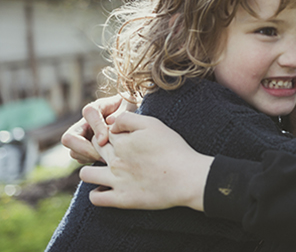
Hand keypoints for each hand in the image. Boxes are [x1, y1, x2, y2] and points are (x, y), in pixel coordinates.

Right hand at [61, 95, 128, 163]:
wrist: (133, 119)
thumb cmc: (132, 110)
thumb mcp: (130, 107)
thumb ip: (122, 112)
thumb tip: (110, 121)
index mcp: (96, 108)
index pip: (89, 113)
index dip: (96, 127)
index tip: (104, 141)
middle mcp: (85, 123)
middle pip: (69, 138)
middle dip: (85, 149)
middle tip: (103, 155)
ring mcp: (82, 137)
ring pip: (73, 152)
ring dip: (89, 157)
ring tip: (108, 158)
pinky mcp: (85, 149)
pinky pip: (81, 158)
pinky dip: (92, 161)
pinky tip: (107, 160)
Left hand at [79, 112, 211, 210]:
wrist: (186, 177)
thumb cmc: (173, 149)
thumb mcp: (153, 124)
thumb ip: (128, 119)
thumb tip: (111, 123)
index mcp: (121, 141)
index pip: (105, 133)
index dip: (112, 133)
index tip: (124, 137)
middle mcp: (114, 160)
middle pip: (94, 149)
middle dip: (99, 147)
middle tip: (116, 152)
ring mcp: (115, 181)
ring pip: (86, 174)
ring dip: (91, 171)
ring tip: (105, 172)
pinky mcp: (121, 199)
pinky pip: (96, 198)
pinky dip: (97, 194)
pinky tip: (107, 189)